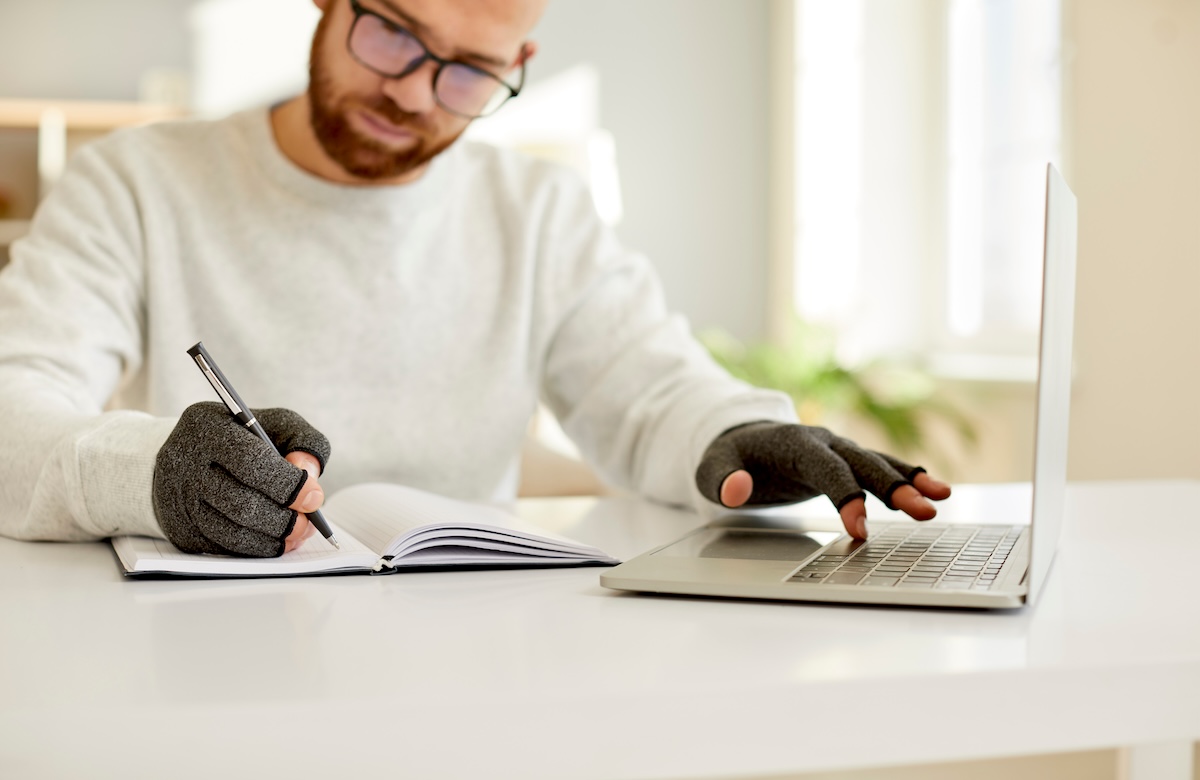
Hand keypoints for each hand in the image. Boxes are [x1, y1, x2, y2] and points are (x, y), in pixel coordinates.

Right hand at [153, 402, 331, 556]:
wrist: (188, 454)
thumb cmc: (242, 438)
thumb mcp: (275, 424)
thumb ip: (302, 441)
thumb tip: (310, 478)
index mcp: (209, 427)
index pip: (250, 462)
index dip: (288, 485)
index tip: (315, 499)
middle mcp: (186, 463)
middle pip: (241, 504)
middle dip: (284, 519)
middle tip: (309, 524)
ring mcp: (179, 500)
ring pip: (232, 532)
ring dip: (273, 539)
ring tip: (298, 534)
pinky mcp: (180, 529)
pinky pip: (223, 547)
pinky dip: (256, 548)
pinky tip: (275, 541)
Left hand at [695, 422, 950, 539]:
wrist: (741, 437)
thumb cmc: (728, 457)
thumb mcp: (710, 469)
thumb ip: (720, 480)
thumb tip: (736, 491)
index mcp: (794, 442)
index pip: (826, 468)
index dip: (846, 496)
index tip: (861, 528)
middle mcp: (824, 441)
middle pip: (863, 464)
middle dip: (894, 487)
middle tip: (923, 512)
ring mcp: (839, 450)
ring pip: (879, 463)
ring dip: (910, 481)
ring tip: (942, 498)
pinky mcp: (847, 462)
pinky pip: (882, 467)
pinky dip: (908, 476)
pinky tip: (936, 490)